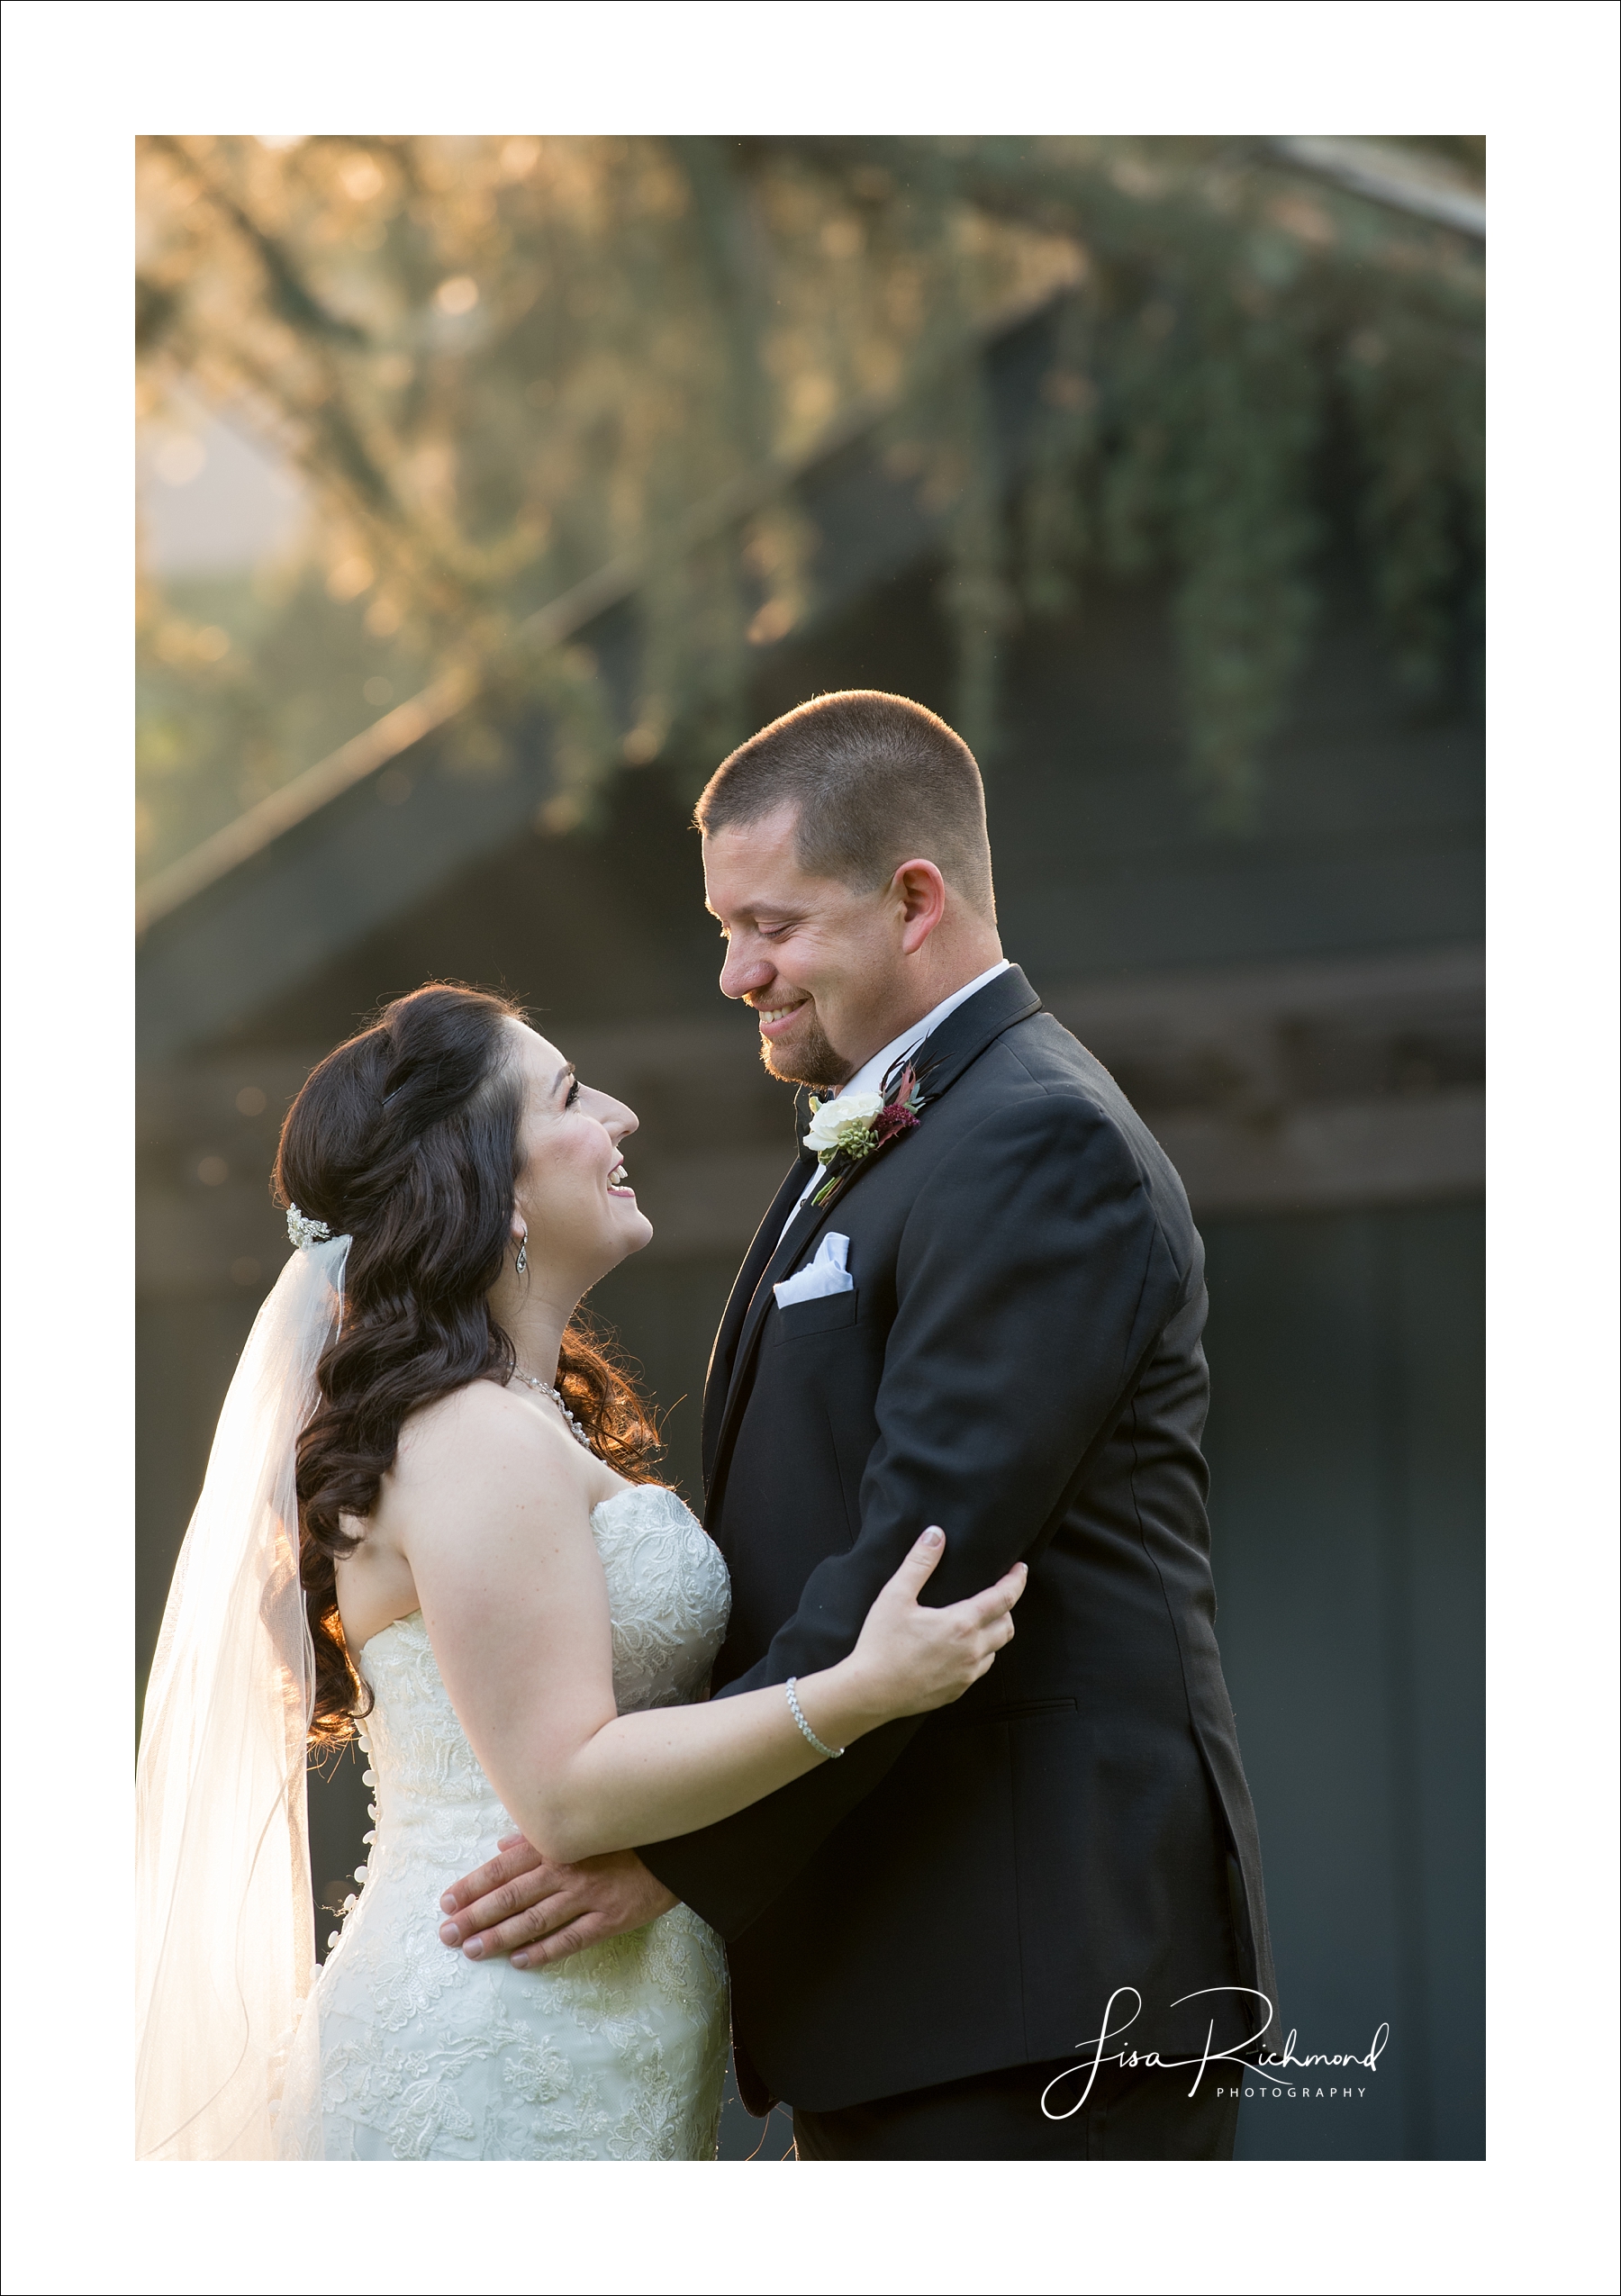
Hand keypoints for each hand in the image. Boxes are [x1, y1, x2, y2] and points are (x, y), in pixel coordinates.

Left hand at [436, 1840, 676, 1968]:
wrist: (676, 1848)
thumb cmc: (623, 1832)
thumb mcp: (582, 1825)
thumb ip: (539, 1836)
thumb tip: (500, 1844)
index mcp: (557, 1844)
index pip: (503, 1867)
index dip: (472, 1885)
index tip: (445, 1902)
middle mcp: (567, 1870)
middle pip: (511, 1897)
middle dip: (475, 1916)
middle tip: (446, 1935)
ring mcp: (589, 1896)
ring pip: (534, 1921)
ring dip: (499, 1938)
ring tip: (472, 1951)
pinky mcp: (610, 1919)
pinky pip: (570, 1940)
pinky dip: (543, 1952)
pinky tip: (519, 1962)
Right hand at [844, 1528, 1025, 1720]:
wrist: (870, 1692)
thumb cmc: (881, 1644)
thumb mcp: (895, 1596)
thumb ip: (919, 1563)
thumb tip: (936, 1535)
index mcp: (962, 1624)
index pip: (1004, 1598)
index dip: (1016, 1580)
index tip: (1020, 1569)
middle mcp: (972, 1650)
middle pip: (1008, 1625)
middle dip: (1007, 1607)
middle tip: (996, 1594)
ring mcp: (967, 1674)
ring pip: (996, 1649)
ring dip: (993, 1632)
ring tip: (979, 1620)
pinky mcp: (957, 1691)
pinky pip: (980, 1669)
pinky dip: (980, 1654)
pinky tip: (962, 1648)